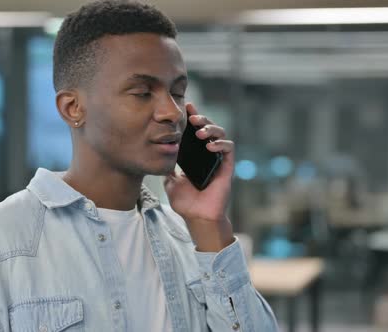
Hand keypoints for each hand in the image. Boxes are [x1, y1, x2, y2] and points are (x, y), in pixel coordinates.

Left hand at [164, 103, 234, 250]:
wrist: (198, 218)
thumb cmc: (186, 202)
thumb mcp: (170, 181)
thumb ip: (167, 167)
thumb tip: (157, 154)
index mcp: (195, 155)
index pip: (195, 131)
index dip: (192, 117)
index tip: (186, 106)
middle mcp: (207, 154)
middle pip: (208, 127)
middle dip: (202, 118)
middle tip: (192, 118)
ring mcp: (218, 159)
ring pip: (221, 134)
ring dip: (211, 128)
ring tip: (200, 132)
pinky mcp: (227, 167)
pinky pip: (229, 149)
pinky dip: (220, 144)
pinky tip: (210, 146)